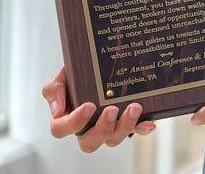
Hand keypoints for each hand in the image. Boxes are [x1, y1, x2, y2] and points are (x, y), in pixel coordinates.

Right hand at [41, 65, 155, 152]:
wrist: (96, 61)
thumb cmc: (78, 73)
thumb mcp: (63, 75)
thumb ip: (55, 89)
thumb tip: (57, 110)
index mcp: (68, 118)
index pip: (62, 129)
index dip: (74, 123)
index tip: (88, 106)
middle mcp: (87, 128)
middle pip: (89, 142)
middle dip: (102, 129)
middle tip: (111, 110)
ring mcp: (108, 126)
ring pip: (113, 139)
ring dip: (124, 126)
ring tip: (134, 107)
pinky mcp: (125, 122)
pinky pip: (134, 130)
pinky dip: (141, 127)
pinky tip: (149, 122)